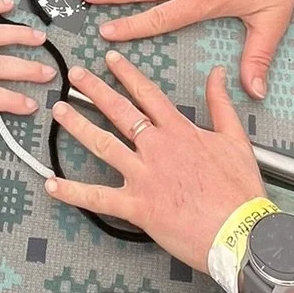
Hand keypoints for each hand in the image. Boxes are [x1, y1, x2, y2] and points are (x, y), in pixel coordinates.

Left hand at [46, 54, 263, 268]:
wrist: (241, 232)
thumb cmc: (240, 192)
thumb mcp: (236, 139)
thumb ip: (221, 103)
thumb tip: (217, 74)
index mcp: (180, 130)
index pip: (147, 93)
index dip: (126, 73)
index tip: (110, 60)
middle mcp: (157, 147)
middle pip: (120, 110)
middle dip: (94, 89)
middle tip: (75, 75)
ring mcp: (144, 175)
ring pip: (103, 144)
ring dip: (78, 126)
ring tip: (60, 112)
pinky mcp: (137, 206)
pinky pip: (98, 197)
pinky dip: (72, 192)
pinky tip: (52, 183)